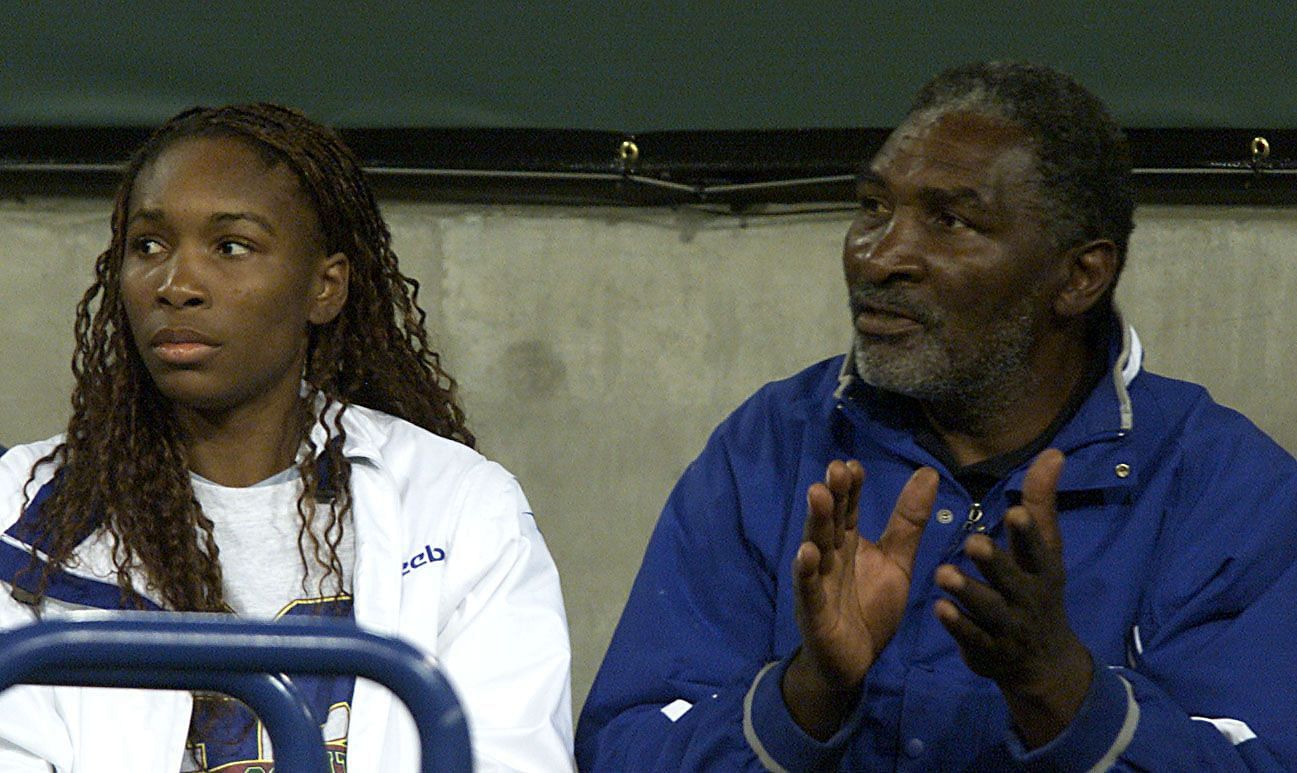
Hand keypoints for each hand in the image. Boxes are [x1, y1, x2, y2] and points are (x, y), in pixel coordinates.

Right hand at [783, 461, 936, 738]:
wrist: (855, 660)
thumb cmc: (871, 607)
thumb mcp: (897, 562)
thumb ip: (909, 522)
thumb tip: (928, 472)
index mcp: (848, 543)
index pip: (848, 509)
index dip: (850, 489)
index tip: (853, 465)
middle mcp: (829, 556)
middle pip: (830, 521)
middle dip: (832, 496)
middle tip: (835, 470)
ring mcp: (818, 582)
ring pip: (815, 546)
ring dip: (815, 521)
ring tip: (817, 494)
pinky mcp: (814, 611)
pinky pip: (809, 589)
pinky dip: (806, 571)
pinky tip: (806, 553)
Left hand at [933, 449, 1092, 748]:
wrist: (1045, 663)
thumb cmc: (1039, 590)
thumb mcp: (1046, 551)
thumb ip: (1041, 502)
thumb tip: (1053, 452)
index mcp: (1043, 572)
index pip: (1038, 551)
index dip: (1028, 534)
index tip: (1014, 511)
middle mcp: (1028, 598)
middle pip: (1011, 580)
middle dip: (994, 562)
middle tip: (973, 541)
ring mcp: (1009, 628)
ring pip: (988, 609)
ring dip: (968, 591)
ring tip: (942, 573)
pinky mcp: (988, 650)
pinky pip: (972, 638)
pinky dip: (957, 625)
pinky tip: (938, 608)